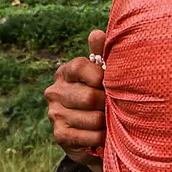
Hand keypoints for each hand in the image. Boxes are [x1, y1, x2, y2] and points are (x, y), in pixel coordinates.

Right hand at [45, 29, 107, 163]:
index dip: (100, 76)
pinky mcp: (59, 135)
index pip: (80, 66)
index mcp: (65, 72)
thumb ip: (100, 53)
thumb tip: (96, 33)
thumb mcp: (102, 74)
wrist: (91, 132)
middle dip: (107, 104)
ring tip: (113, 121)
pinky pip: (89, 137)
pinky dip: (102, 138)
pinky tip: (105, 135)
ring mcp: (55, 114)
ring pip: (93, 119)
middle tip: (117, 106)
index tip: (110, 83)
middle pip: (88, 97)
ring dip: (108, 122)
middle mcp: (55, 91)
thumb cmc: (99, 95)